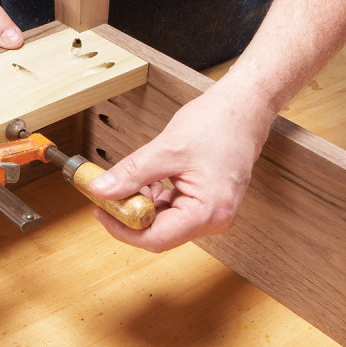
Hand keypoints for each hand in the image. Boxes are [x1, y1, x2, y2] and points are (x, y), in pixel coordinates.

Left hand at [87, 74, 277, 251]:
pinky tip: (152, 178)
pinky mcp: (208, 202)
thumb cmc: (218, 124)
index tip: (102, 212)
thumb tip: (102, 190)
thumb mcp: (166, 148)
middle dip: (133, 212)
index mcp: (208, 211)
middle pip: (161, 232)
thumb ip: (131, 173)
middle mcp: (215, 219)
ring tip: (135, 177)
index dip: (124, 227)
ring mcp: (213, 212)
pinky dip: (157, 197)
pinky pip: (175, 210)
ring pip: (166, 221)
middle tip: (111, 192)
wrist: (244, 109)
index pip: (157, 237)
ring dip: (144, 203)